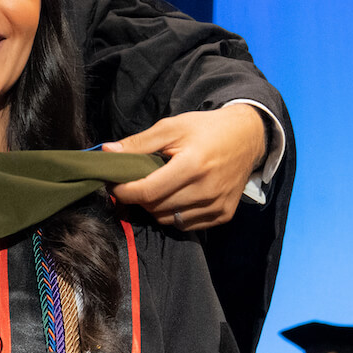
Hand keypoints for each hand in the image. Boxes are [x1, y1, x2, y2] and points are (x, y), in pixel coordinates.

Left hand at [105, 104, 266, 230]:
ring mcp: (217, 206)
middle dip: (136, 198)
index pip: (147, 191)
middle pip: (156, 207)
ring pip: (169, 220)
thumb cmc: (204, 128)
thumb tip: (107, 151)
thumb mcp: (170, 127)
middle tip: (129, 184)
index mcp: (192, 165)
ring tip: (152, 188)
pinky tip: (172, 196)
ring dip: (154, 208)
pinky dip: (173, 214)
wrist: (246, 136)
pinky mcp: (223, 214)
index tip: (112, 184)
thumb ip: (138, 142)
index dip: (124, 191)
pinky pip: (187, 225)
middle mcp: (206, 190)